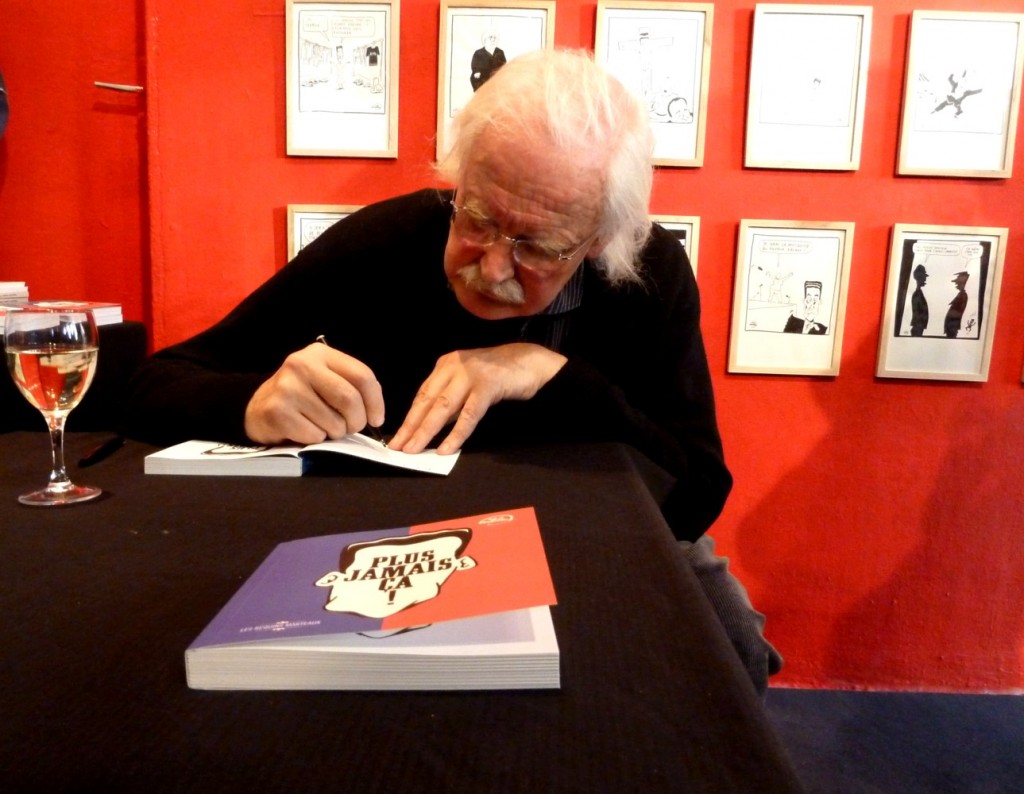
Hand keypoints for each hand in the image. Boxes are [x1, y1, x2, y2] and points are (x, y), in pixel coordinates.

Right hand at [244, 343, 383, 444]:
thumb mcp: (324, 379)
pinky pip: (315, 435)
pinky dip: (317, 439)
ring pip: (334, 422)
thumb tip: (375, 412)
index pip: (362, 375)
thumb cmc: (301, 396)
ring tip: (322, 426)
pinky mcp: (277, 412)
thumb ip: (350, 385)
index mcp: (319, 354)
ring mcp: (287, 388)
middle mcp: (301, 365)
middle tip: (352, 427)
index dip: (376, 401)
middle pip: (350, 400)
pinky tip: (305, 430)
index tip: (377, 419)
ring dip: (335, 432)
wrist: (257, 408)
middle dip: (357, 421)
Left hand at [388, 343, 566, 454]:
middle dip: (411, 427)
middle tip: (398, 448)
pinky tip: (446, 448)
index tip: (398, 438)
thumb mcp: (468, 385)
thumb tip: (429, 427)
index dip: (409, 418)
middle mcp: (454, 366)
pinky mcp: (487, 385)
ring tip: (414, 450)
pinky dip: (455, 434)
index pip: (421, 395)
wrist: (531, 362)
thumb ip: (451, 401)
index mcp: (446, 365)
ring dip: (426, 431)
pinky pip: (468, 415)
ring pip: (442, 408)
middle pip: (427, 401)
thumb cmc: (499, 375)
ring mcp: (470, 374)